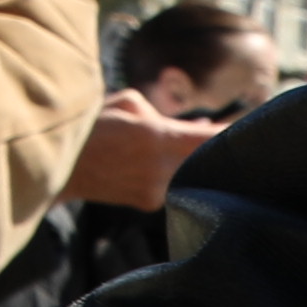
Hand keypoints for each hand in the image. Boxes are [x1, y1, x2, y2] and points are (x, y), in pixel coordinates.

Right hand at [66, 90, 230, 212]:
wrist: (55, 167)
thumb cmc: (90, 126)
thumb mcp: (128, 104)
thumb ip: (165, 115)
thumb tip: (195, 127)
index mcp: (157, 138)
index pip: (211, 138)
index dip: (233, 132)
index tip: (252, 125)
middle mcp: (161, 170)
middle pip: (205, 158)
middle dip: (212, 145)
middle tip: (229, 131)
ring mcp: (154, 191)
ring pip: (189, 170)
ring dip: (190, 157)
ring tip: (178, 140)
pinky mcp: (146, 202)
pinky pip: (173, 182)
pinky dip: (175, 169)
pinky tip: (164, 157)